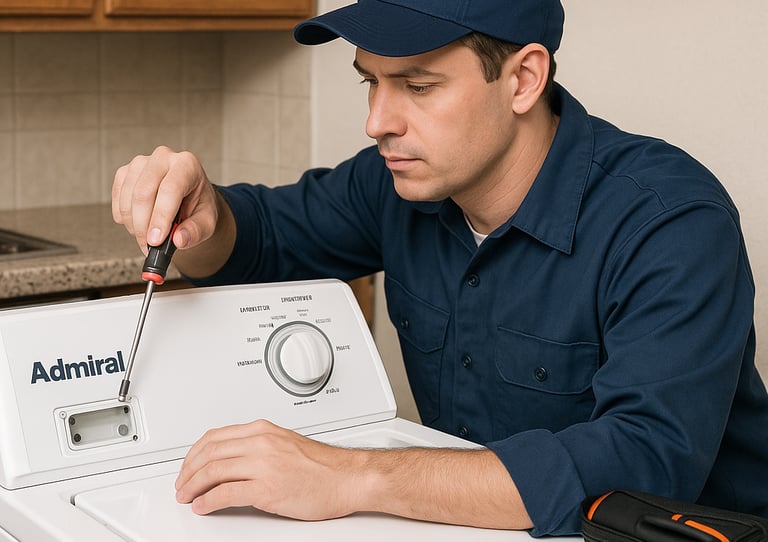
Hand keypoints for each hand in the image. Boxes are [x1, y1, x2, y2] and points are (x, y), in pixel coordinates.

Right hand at [111, 145, 219, 254]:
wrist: (189, 199)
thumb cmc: (198, 207)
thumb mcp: (207, 222)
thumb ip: (196, 232)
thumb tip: (179, 240)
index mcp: (187, 165)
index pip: (170, 189)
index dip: (160, 217)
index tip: (155, 240)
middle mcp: (163, 158)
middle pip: (143, 193)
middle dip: (143, 225)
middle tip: (149, 246)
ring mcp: (141, 162)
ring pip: (127, 197)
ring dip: (133, 224)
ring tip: (148, 236)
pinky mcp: (126, 172)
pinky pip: (117, 197)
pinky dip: (124, 217)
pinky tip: (138, 223)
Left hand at [174, 419, 363, 519]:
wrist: (349, 478)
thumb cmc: (324, 467)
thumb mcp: (286, 444)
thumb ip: (260, 447)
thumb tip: (235, 460)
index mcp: (263, 430)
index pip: (214, 437)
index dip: (194, 454)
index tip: (188, 466)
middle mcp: (260, 443)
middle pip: (209, 453)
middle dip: (188, 471)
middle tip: (182, 485)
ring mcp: (263, 465)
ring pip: (212, 471)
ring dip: (193, 486)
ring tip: (187, 497)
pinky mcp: (267, 488)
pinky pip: (225, 493)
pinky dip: (208, 501)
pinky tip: (203, 506)